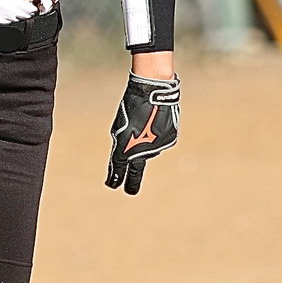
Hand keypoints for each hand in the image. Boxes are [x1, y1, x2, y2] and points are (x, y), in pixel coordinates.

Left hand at [106, 74, 179, 194]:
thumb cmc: (132, 105)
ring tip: (144, 123)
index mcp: (126, 148)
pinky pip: (160, 142)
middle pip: (136, 172)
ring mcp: (157, 148)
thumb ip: (122, 143)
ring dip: (145, 142)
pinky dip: (156, 135)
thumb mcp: (120, 126)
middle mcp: (142, 153)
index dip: (114, 178)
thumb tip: (126, 155)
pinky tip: (155, 121)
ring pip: (149, 151)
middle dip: (131, 183)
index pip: (118, 170)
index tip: (112, 185)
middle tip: (129, 191)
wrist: (153, 91)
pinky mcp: (169, 141)